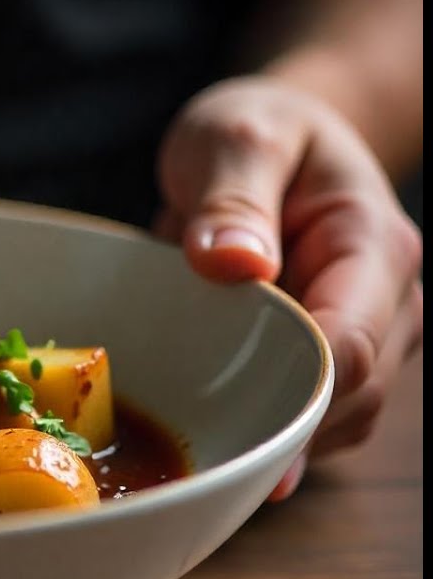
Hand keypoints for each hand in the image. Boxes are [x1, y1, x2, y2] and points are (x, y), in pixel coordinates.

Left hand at [156, 77, 422, 500]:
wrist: (272, 139)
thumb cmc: (254, 133)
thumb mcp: (232, 139)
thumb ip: (230, 199)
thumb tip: (232, 263)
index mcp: (375, 247)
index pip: (350, 345)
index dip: (293, 393)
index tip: (223, 420)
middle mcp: (391, 304)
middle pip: (348, 399)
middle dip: (275, 427)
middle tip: (188, 445)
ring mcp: (370, 339)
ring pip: (332, 424)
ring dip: (269, 438)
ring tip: (195, 442)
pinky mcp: (333, 362)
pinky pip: (308, 420)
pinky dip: (265, 433)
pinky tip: (214, 441)